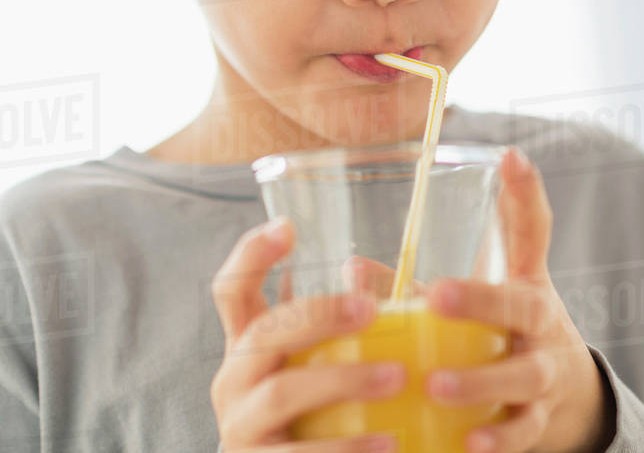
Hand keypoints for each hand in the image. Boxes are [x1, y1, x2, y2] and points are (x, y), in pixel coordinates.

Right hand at [208, 218, 406, 451]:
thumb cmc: (328, 415)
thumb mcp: (334, 362)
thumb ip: (352, 320)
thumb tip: (363, 269)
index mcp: (249, 349)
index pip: (232, 292)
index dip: (251, 256)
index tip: (287, 227)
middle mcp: (234, 383)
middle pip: (264, 333)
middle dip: (318, 315)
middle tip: (371, 310)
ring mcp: (240, 429)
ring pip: (283, 392)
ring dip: (344, 379)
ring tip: (398, 377)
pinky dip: (347, 449)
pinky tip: (389, 443)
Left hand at [356, 147, 615, 452]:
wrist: (566, 399)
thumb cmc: (505, 336)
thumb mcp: (479, 301)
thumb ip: (420, 283)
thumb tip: (349, 267)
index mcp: (525, 284)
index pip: (531, 232)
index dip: (525, 194)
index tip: (510, 157)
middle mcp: (540, 325)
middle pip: (522, 308)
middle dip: (481, 301)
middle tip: (436, 295)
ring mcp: (543, 375)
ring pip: (521, 376)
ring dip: (480, 381)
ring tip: (435, 386)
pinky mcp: (539, 424)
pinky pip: (521, 435)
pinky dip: (498, 442)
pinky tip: (470, 447)